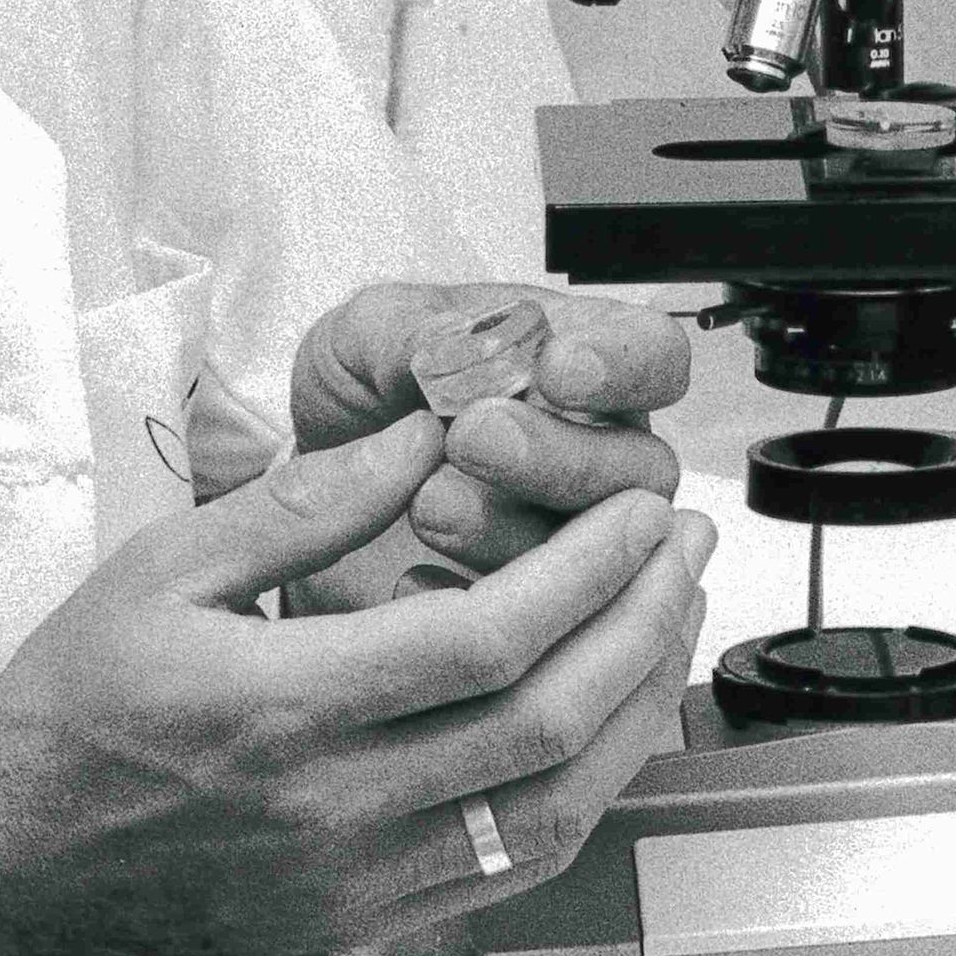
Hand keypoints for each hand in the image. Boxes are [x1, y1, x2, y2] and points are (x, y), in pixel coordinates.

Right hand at [0, 412, 713, 955]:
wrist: (15, 860)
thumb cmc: (77, 709)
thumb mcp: (165, 568)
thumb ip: (303, 506)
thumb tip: (420, 436)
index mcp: (282, 709)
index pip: (488, 637)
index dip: (587, 569)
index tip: (631, 509)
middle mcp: (333, 807)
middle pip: (547, 720)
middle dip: (642, 621)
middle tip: (679, 547)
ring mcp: (359, 879)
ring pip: (556, 806)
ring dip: (636, 708)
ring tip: (667, 622)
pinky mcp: (368, 920)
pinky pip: (516, 865)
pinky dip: (587, 792)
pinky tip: (609, 725)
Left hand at [289, 281, 692, 596]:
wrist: (301, 492)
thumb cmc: (360, 402)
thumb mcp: (363, 341)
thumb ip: (409, 332)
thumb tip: (455, 341)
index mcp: (578, 361)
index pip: (654, 355)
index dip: (625, 365)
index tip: (558, 370)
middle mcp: (594, 449)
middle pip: (642, 468)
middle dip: (562, 456)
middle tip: (472, 438)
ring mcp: (573, 536)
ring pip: (602, 551)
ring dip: (514, 528)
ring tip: (428, 504)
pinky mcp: (531, 610)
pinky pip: (546, 624)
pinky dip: (479, 603)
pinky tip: (413, 576)